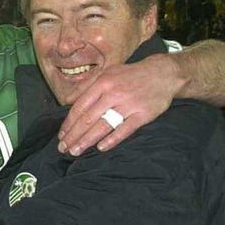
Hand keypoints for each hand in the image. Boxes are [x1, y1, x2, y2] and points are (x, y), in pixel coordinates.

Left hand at [59, 55, 178, 155]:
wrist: (163, 73)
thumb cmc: (130, 75)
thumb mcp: (107, 73)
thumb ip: (86, 87)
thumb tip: (67, 101)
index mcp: (103, 83)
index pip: (81, 106)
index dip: (69, 123)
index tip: (61, 135)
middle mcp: (114, 93)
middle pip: (89, 118)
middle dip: (74, 135)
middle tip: (63, 148)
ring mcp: (128, 104)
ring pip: (104, 125)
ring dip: (87, 140)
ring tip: (76, 151)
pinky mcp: (143, 114)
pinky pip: (125, 129)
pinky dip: (113, 139)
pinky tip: (101, 148)